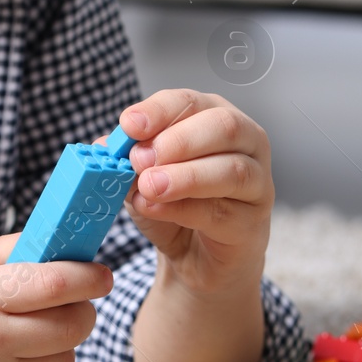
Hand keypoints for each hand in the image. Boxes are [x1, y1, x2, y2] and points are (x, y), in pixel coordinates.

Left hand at [112, 89, 273, 294]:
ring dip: (185, 176)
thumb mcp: (140, 178)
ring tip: (149, 185)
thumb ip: (126, 161)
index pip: (191, 101)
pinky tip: (156, 208)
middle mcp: (245, 143)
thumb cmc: (174, 207)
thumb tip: (104, 145)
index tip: (129, 125)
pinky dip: (185, 209)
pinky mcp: (253, 223)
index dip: (159, 111)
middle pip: (224, 126)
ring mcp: (257, 183)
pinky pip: (223, 211)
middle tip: (140, 158)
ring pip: (232, 170)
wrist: (195, 260)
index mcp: (213, 118)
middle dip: (179, 140)